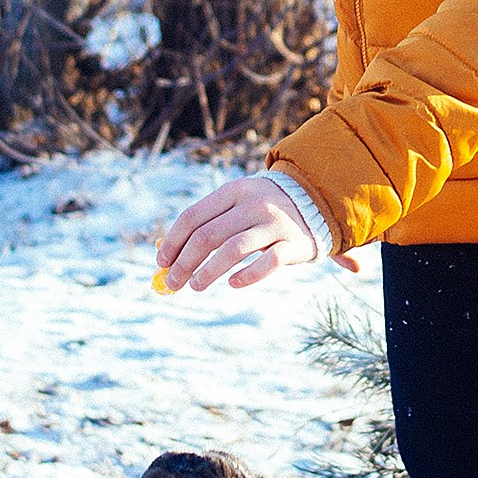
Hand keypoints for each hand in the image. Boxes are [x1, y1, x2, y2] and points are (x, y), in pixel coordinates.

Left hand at [156, 175, 321, 294]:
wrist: (315, 202)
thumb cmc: (261, 211)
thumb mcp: (236, 206)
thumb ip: (207, 224)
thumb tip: (166, 257)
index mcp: (233, 191)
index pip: (193, 216)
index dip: (173, 242)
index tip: (162, 263)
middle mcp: (253, 204)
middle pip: (208, 235)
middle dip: (184, 262)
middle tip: (172, 283)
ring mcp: (275, 223)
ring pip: (233, 250)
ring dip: (208, 272)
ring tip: (195, 286)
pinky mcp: (293, 244)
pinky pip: (267, 263)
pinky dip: (247, 276)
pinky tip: (232, 284)